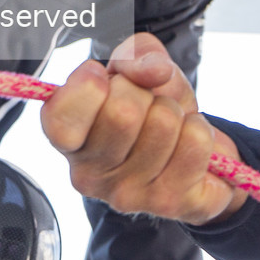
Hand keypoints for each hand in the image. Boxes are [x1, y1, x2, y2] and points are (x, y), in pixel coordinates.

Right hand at [40, 32, 247, 223]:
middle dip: (144, 93)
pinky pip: (194, 142)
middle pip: (122, 112)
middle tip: (147, 107)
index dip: (86, 86)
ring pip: (162, 123)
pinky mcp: (171, 204)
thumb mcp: (138, 71)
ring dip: (175, 112)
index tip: (104, 79)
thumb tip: (154, 70)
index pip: (59, 116)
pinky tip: (188, 145)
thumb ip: (134, 55)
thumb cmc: (155, 112)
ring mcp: (129, 194)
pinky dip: (200, 130)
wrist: (196, 157)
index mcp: (70, 142)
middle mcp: (90, 176)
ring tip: (170, 128)